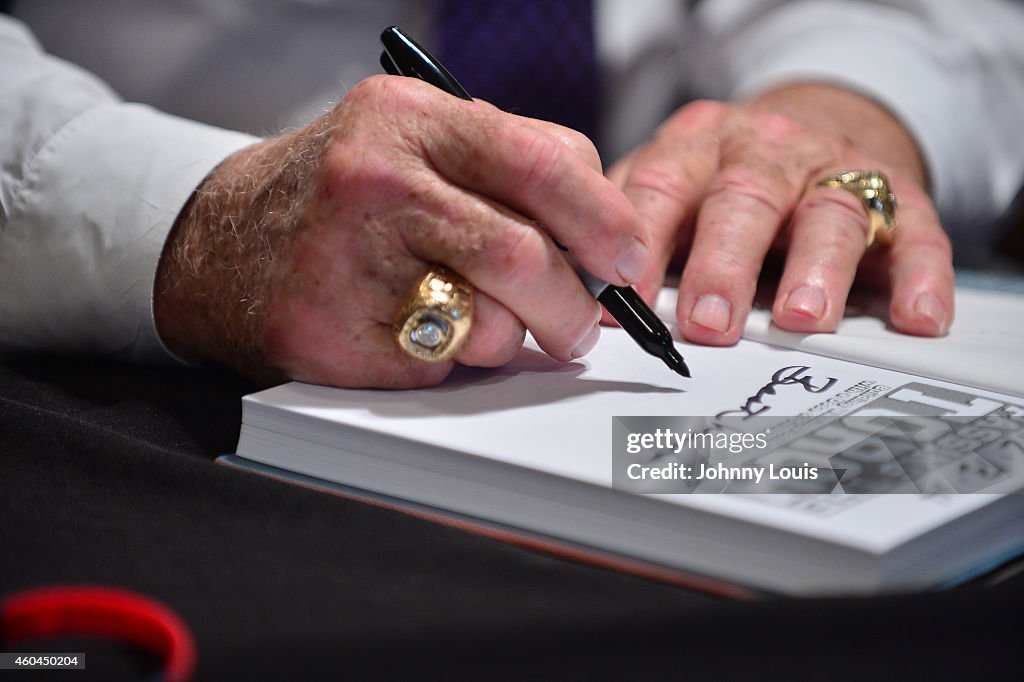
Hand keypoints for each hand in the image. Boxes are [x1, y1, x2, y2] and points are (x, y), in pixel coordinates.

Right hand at [154, 76, 648, 387]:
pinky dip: (453, 360)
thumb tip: (607, 239)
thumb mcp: (414, 142)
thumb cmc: (341, 196)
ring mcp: (348, 264)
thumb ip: (508, 168)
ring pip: (491, 324)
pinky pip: (442, 366)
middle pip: (524, 256)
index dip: (605, 219)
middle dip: (575, 306)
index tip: (629, 258)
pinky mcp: (333, 337)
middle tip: (584, 324)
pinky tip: (418, 332)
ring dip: (511, 338)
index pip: (542, 164)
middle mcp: (375, 183)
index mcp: (408, 120)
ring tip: (482, 320)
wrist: (218, 242)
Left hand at [608, 83, 953, 344]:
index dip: (640, 244)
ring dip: (817, 270)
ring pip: (830, 213)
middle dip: (723, 264)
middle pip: (744, 200)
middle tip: (706, 323)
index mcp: (695, 149)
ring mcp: (834, 172)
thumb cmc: (720, 180)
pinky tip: (916, 317)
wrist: (812, 130)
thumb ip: (630, 232)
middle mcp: (764, 153)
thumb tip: (579, 300)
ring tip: (801, 319)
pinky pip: (917, 234)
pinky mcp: (899, 197)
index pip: (661, 188)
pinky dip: (920, 278)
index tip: (622, 304)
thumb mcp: (666, 187)